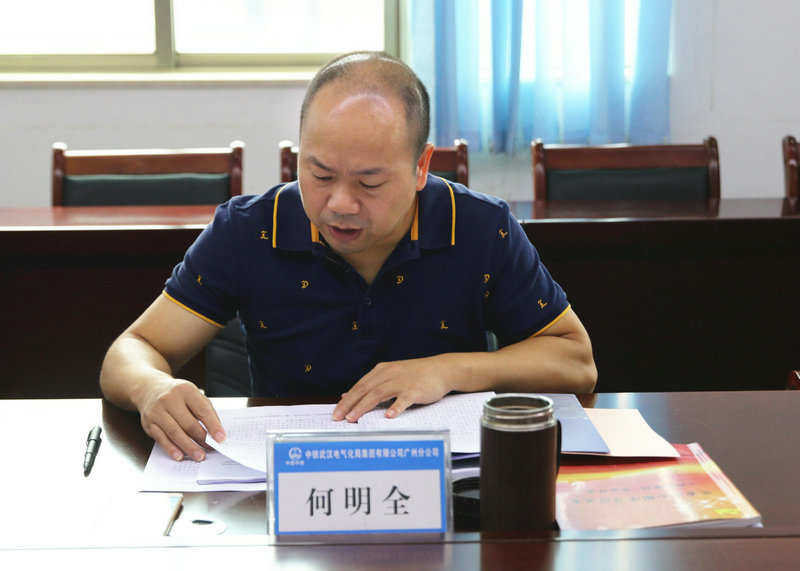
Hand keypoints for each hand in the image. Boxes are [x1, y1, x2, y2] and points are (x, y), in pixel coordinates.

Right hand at [135, 377, 225, 461]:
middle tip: (211, 449)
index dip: (213, 425)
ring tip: (199, 456)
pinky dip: (171, 449)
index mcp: (186, 390)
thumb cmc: (177, 395)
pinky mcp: (149, 424)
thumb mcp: (193, 395)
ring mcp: (157, 412)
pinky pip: (161, 439)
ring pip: (175, 432)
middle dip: (201, 438)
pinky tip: (180, 456)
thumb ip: (205, 410)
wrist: (149, 389)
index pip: (202, 410)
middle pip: (188, 423)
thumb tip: (216, 432)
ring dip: (188, 446)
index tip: (221, 438)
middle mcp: (170, 399)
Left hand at [332, 355, 454, 421]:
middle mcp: (389, 374)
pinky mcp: (416, 389)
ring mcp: (403, 381)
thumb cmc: (415, 375)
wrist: (441, 369)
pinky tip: (389, 416)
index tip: (336, 413)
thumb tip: (347, 396)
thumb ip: (371, 385)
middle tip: (339, 417)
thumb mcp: (390, 376)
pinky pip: (404, 399)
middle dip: (350, 404)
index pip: (360, 386)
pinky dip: (396, 407)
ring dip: (365, 406)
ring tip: (354, 417)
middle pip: (365, 389)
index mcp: (382, 371)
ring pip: (379, 393)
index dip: (347, 400)